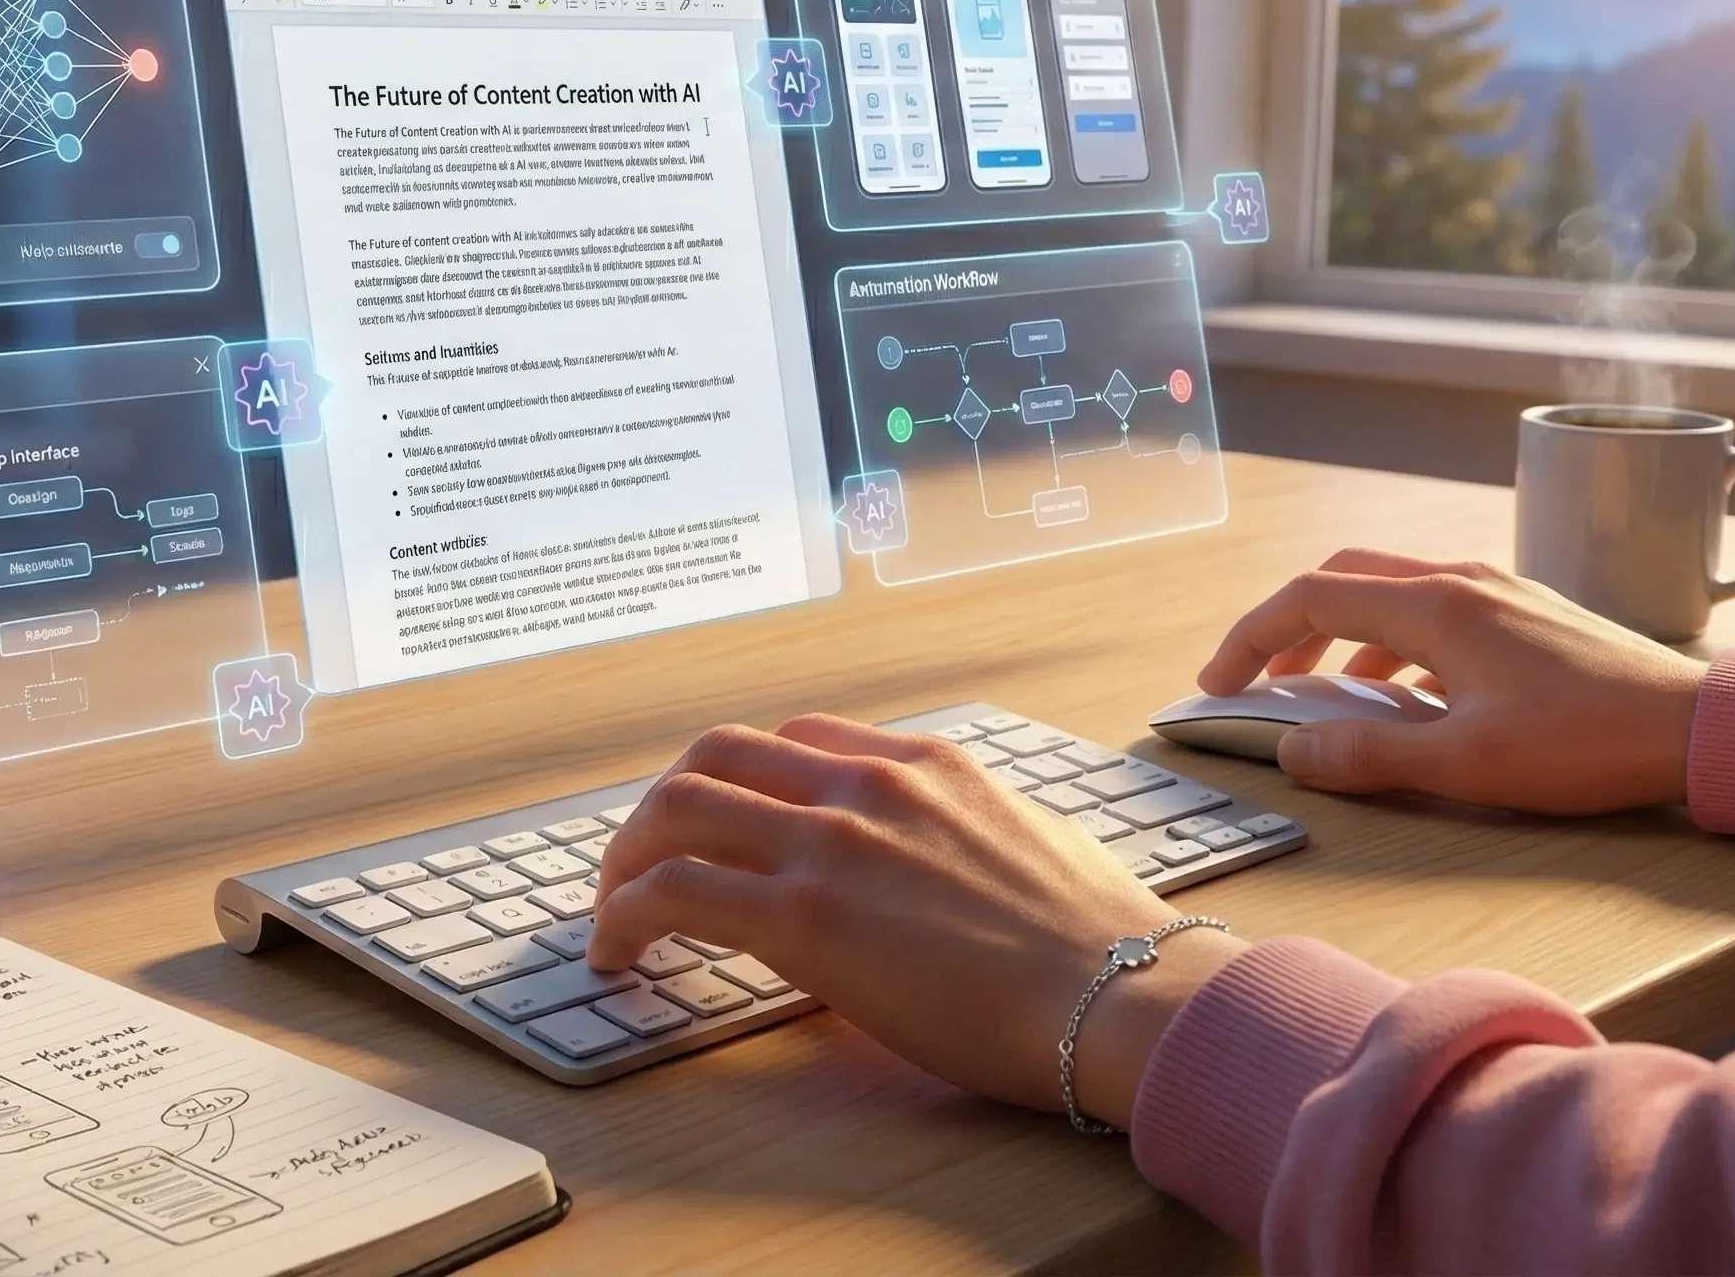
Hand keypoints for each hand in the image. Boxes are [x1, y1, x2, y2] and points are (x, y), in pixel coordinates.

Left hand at [585, 717, 1245, 1125]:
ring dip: (627, 857)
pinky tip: (619, 952)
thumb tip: (937, 875)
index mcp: (925, 764)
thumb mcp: (1031, 845)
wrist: (1121, 994)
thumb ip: (963, 838)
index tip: (721, 825)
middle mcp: (868, 785)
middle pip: (716, 755)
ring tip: (613, 911)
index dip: (739, 781)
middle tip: (643, 862)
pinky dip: (625, 913)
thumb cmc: (1100, 946)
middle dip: (664, 806)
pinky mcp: (805, 916)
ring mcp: (831, 843)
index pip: (796, 740)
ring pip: (677, 808)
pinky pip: (674, 890)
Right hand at [1200, 548, 1708, 813]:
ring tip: (1326, 692)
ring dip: (1341, 633)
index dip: (1250, 638)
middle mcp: (1462, 580)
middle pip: (1343, 577)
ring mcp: (1500, 590)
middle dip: (1288, 625)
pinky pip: (1434, 608)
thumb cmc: (1587, 744)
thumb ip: (1368, 757)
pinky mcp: (1527, 613)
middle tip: (1260, 680)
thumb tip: (1292, 752)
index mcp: (1437, 605)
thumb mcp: (1466, 766)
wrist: (1700, 728)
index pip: (1310, 597)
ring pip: (1390, 590)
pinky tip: (1407, 696)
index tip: (1218, 685)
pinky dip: (1392, 641)